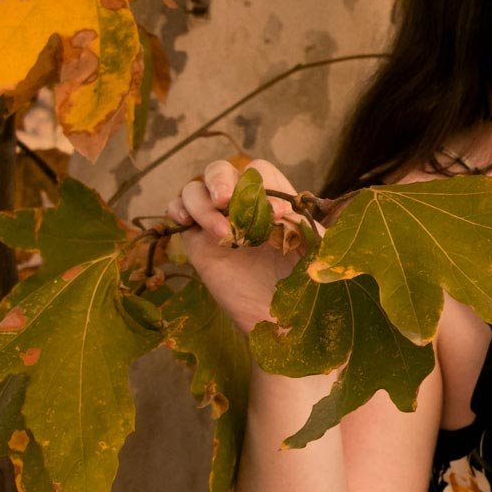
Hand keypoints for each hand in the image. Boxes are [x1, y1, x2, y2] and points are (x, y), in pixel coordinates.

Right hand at [166, 157, 321, 334]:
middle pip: (222, 171)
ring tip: (221, 232)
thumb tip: (289, 210)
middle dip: (221, 180)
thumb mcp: (314, 252)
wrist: (279, 320)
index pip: (260, 173)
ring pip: (195, 190)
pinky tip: (186, 222)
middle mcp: (242, 206)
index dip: (265, 186)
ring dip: (203, 204)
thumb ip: (306, 227)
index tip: (277, 214)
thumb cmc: (304, 284)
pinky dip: (176, 209)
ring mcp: (216, 221)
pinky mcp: (197, 242)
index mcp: (273, 201)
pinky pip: (177, 212)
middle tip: (226, 200)